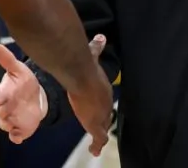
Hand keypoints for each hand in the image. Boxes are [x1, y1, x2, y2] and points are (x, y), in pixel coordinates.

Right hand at [0, 44, 45, 143]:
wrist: (34, 96)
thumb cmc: (23, 81)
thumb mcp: (18, 69)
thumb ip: (7, 60)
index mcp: (3, 94)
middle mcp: (5, 108)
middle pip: (0, 114)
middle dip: (5, 113)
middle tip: (10, 110)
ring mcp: (12, 119)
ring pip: (6, 125)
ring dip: (10, 124)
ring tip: (16, 122)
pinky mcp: (19, 129)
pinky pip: (15, 136)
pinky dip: (16, 137)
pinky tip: (19, 136)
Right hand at [67, 35, 113, 156]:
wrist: (82, 77)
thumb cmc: (86, 67)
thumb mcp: (92, 55)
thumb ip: (96, 47)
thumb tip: (101, 36)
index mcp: (104, 89)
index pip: (104, 99)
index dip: (103, 103)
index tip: (100, 105)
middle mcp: (106, 103)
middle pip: (105, 114)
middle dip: (104, 119)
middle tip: (102, 125)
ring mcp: (101, 114)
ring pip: (103, 127)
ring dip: (100, 133)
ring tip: (99, 142)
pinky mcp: (95, 124)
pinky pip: (98, 139)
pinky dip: (97, 145)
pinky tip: (95, 151)